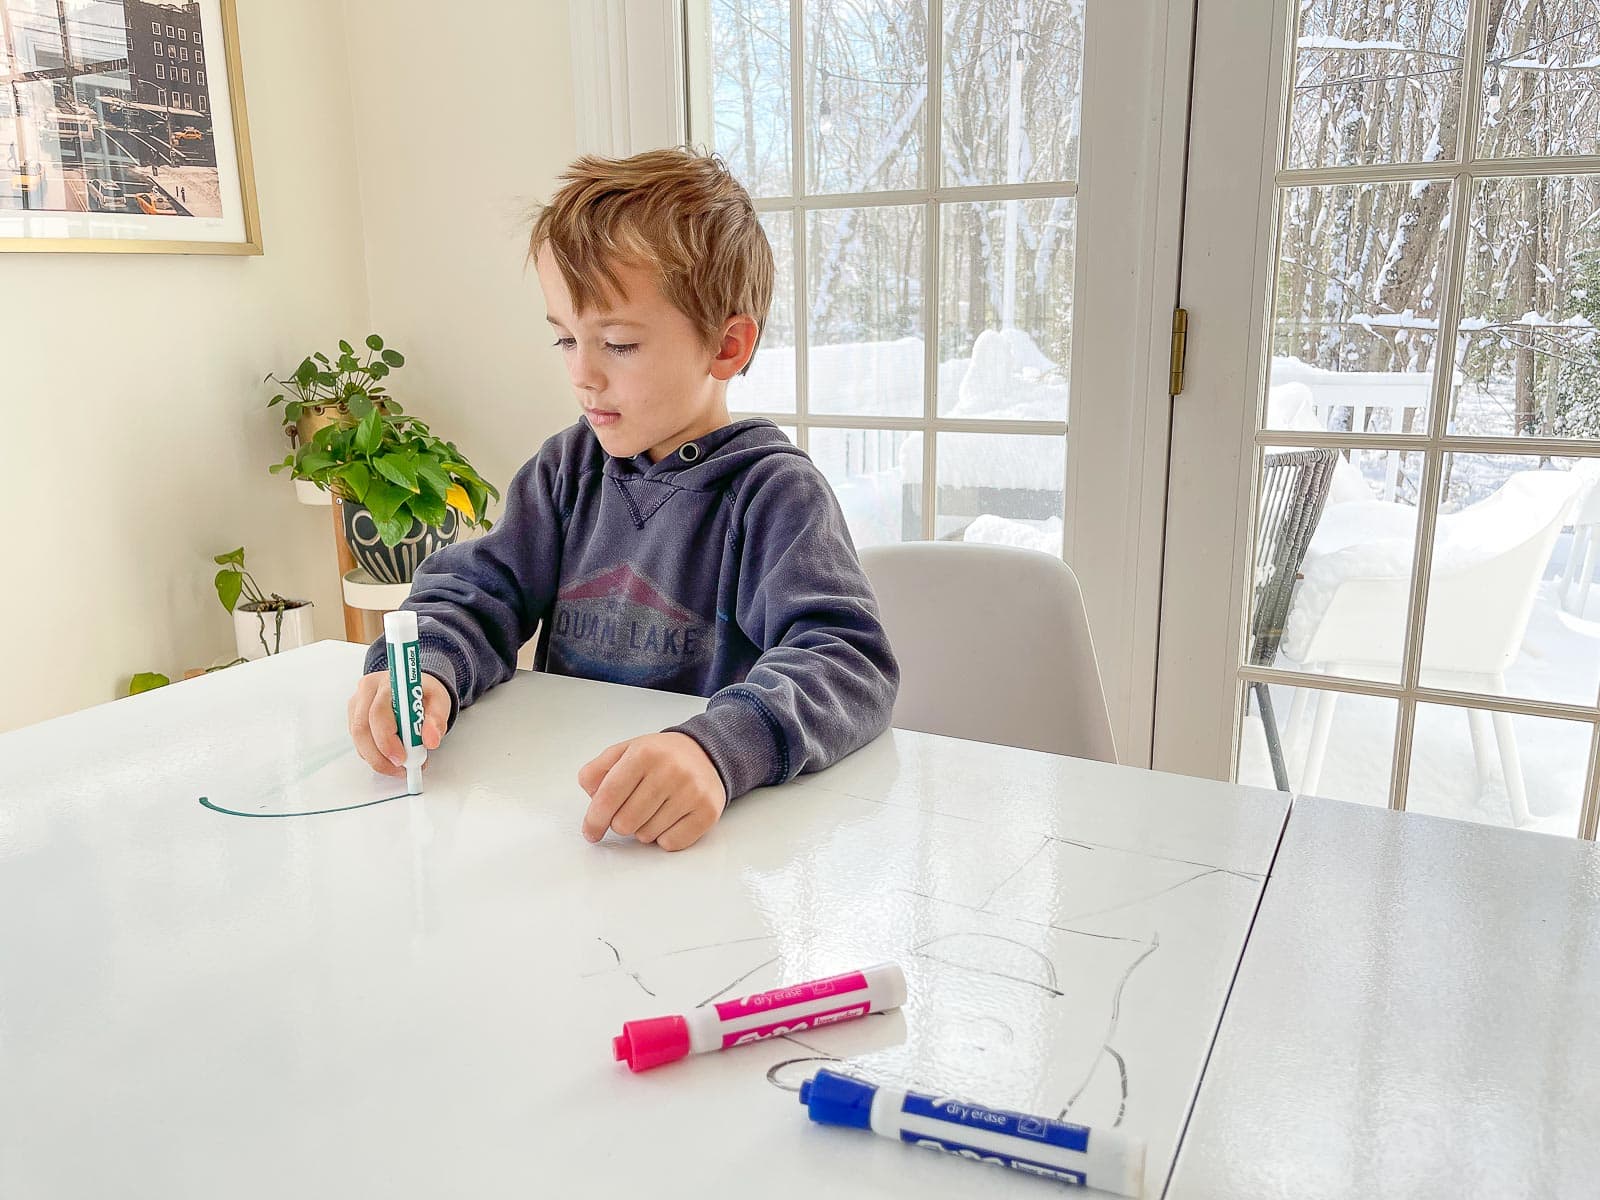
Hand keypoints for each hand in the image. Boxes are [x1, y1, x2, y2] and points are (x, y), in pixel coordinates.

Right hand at [347, 669, 447, 776]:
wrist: (413, 688)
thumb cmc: (424, 693)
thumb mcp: (440, 702)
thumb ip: (437, 720)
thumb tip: (430, 740)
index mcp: (389, 683)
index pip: (379, 713)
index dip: (387, 740)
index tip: (401, 758)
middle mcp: (368, 690)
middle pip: (362, 728)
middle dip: (380, 756)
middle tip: (400, 768)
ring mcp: (357, 703)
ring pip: (358, 738)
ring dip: (377, 758)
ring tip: (399, 766)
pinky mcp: (354, 716)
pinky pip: (358, 741)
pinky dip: (373, 755)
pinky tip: (389, 758)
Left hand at [578, 733, 727, 850]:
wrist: (705, 753)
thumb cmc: (660, 757)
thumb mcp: (624, 752)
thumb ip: (597, 771)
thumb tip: (591, 797)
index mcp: (644, 753)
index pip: (608, 797)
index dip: (594, 820)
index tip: (591, 833)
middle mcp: (670, 770)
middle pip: (625, 822)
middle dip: (621, 823)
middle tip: (630, 811)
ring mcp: (691, 791)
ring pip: (647, 835)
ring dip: (643, 830)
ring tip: (654, 810)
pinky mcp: (708, 810)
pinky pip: (671, 843)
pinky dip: (665, 838)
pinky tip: (670, 819)